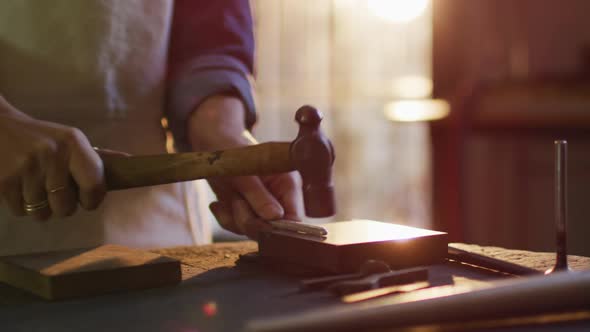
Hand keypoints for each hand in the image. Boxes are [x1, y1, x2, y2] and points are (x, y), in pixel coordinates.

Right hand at [0, 95, 105, 219]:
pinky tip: (19, 187)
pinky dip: (21, 206)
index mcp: (73, 143)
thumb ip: (98, 157)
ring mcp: (26, 167)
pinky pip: (21, 212)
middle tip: (56, 193)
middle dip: (63, 207)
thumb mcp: (70, 140)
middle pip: (66, 207)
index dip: (92, 201)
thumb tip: (130, 162)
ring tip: (35, 187)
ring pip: (42, 213)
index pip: (94, 185)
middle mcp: (52, 153)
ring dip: (40, 208)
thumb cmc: (41, 138)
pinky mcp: (4, 180)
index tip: (87, 201)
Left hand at [188, 95, 303, 238]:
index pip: (295, 218)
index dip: (279, 228)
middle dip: (251, 221)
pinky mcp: (249, 212)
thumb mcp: (242, 173)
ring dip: (235, 219)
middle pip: (273, 229)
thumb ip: (258, 195)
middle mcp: (280, 198)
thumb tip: (275, 217)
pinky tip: (219, 204)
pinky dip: (226, 218)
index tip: (258, 223)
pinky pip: (239, 228)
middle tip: (236, 201)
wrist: (214, 145)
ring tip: (228, 197)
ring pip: (255, 230)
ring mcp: (264, 207)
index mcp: (289, 184)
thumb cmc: (231, 153)